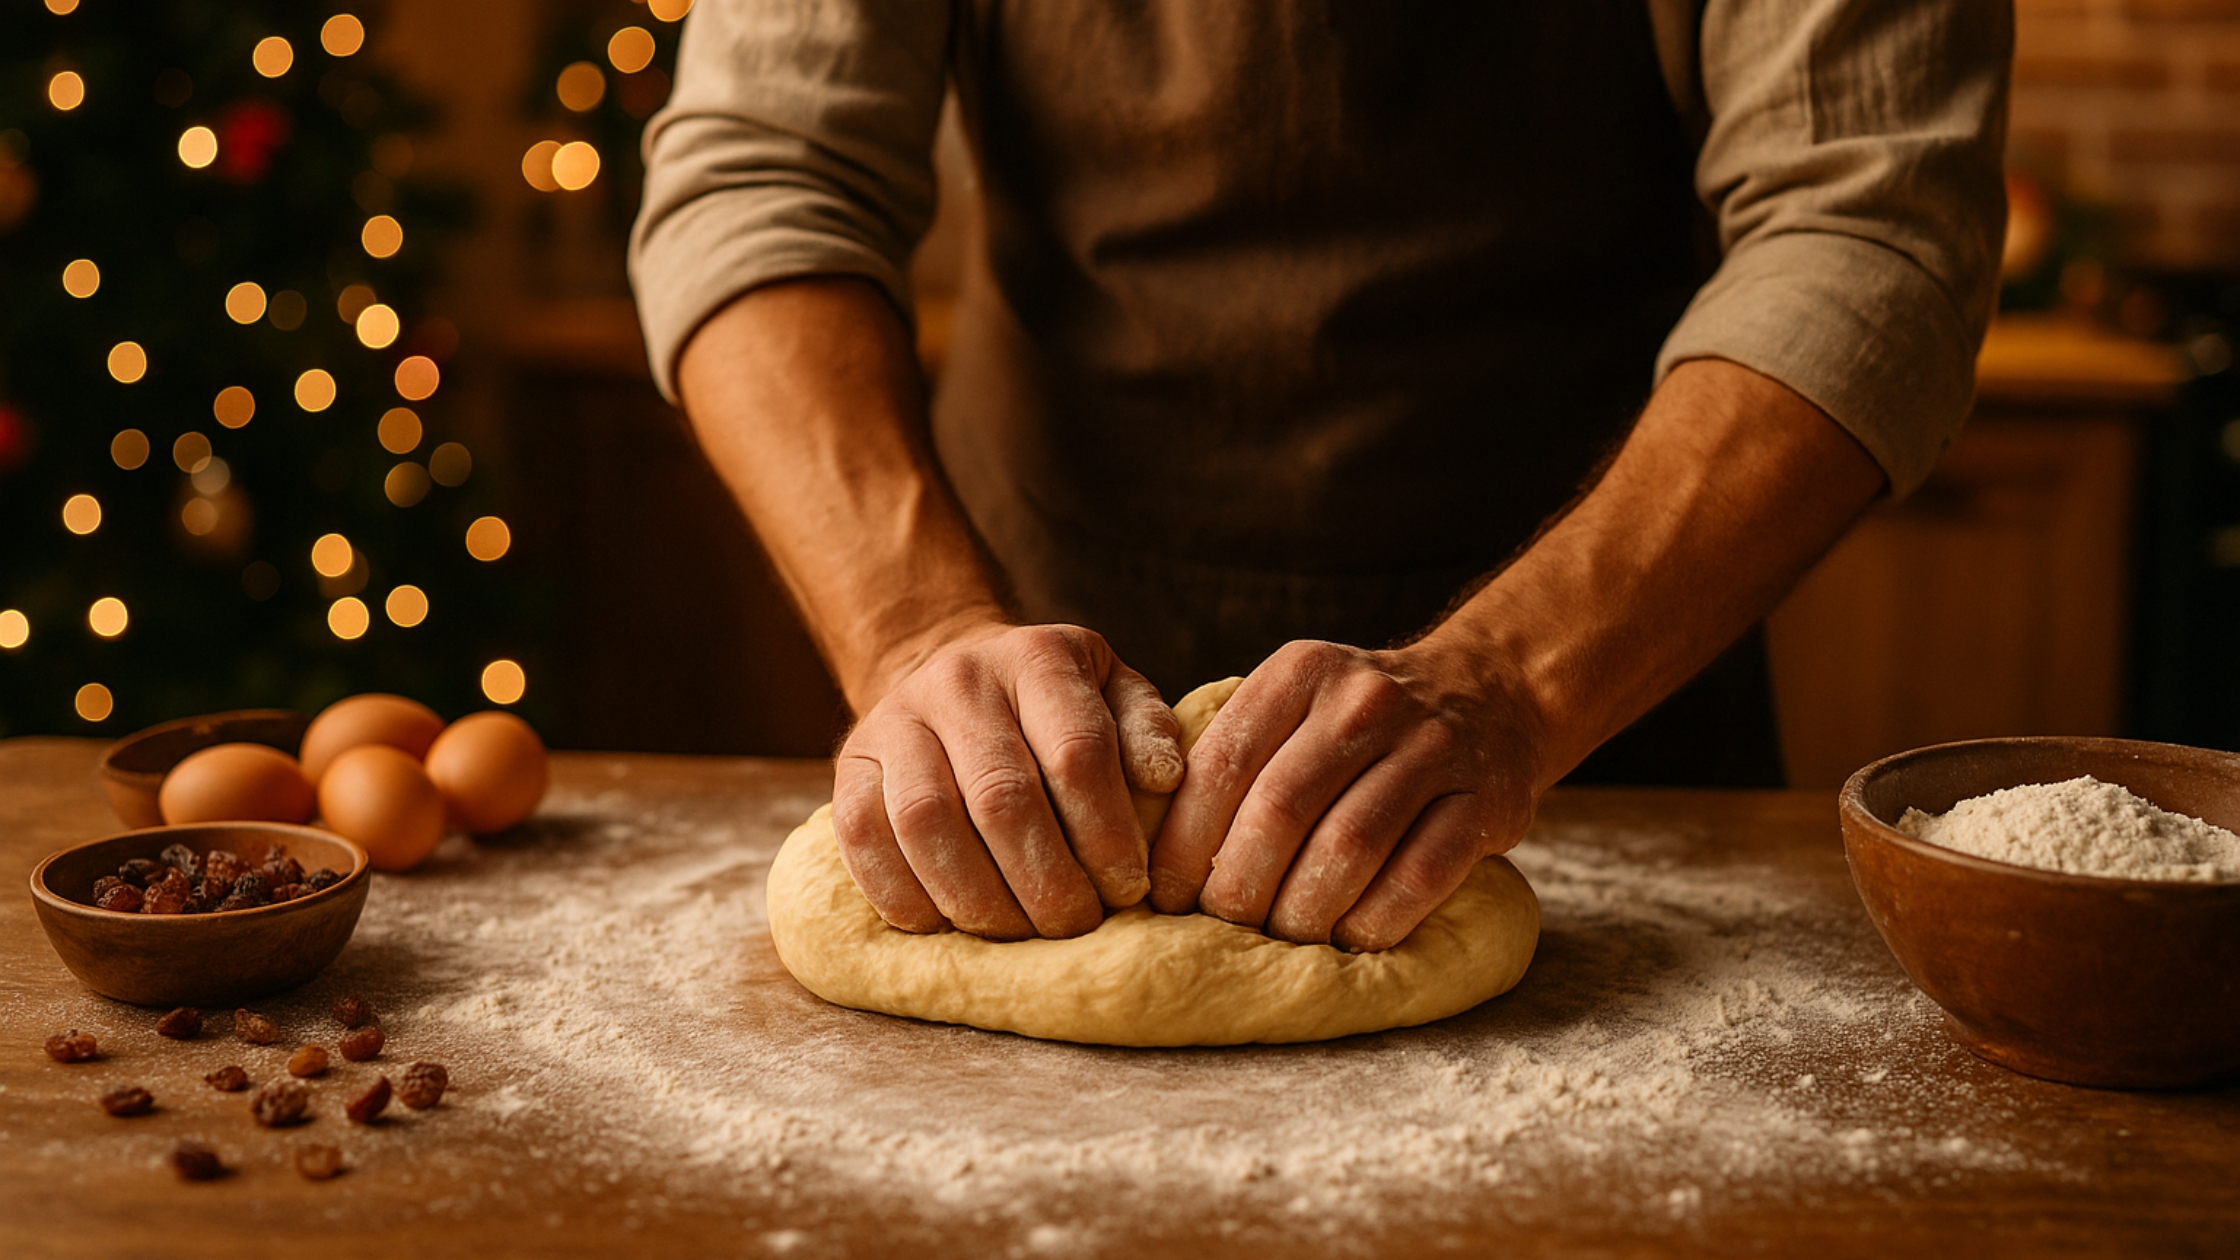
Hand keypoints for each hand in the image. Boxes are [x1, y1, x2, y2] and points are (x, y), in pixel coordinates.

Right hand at [830, 621, 1184, 939]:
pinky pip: (861, 837)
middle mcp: (959, 680)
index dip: (1106, 832)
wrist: (949, 666)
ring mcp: (894, 719)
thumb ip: (1146, 730)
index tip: (1128, 888)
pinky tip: (948, 924)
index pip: (1076, 751)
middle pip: (1000, 796)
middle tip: (1074, 925)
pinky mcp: (848, 763)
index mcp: (1037, 659)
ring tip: (1017, 933)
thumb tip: (1165, 779)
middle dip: (1045, 880)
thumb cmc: (1052, 703)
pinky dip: (904, 894)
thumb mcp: (1113, 692)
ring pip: (926, 822)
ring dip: (977, 897)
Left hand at [1148, 636, 1542, 951]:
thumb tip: (1148, 849)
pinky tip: (1348, 938)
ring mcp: (1432, 747)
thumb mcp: (1297, 704)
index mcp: (1301, 673)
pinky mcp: (1484, 799)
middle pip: (1279, 810)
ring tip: (1281, 941)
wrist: (1492, 693)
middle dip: (1238, 887)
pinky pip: (1418, 876)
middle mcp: (1365, 700)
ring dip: (1302, 912)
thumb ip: (1236, 754)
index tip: (1165, 896)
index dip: (1182, 842)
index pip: (1222, 763)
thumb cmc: (1363, 725)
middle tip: (1222, 929)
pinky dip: (1373, 921)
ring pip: (1347, 847)